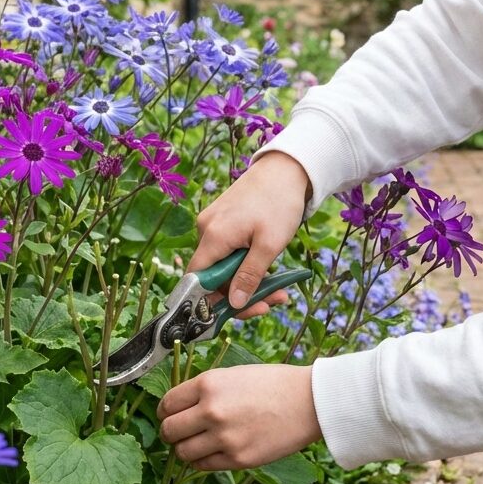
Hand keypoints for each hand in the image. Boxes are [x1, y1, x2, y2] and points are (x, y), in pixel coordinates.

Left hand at [157, 364, 321, 471]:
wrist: (309, 401)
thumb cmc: (273, 383)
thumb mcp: (232, 375)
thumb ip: (204, 391)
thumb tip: (179, 407)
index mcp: (208, 384)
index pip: (167, 404)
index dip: (165, 411)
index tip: (169, 414)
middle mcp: (211, 411)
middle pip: (169, 430)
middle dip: (170, 432)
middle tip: (178, 432)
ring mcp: (224, 438)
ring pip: (182, 453)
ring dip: (184, 449)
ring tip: (195, 443)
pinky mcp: (238, 459)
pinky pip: (203, 466)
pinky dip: (201, 461)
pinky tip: (212, 451)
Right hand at [190, 151, 311, 318]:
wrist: (285, 169)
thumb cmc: (279, 203)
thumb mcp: (270, 245)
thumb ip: (249, 276)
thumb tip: (232, 304)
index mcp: (214, 236)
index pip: (197, 279)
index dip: (210, 301)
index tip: (236, 314)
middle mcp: (206, 230)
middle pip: (213, 275)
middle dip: (240, 293)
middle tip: (271, 302)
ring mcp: (213, 224)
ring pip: (223, 265)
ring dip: (247, 280)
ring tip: (279, 289)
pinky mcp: (222, 220)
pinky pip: (228, 251)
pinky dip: (246, 264)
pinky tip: (267, 269)